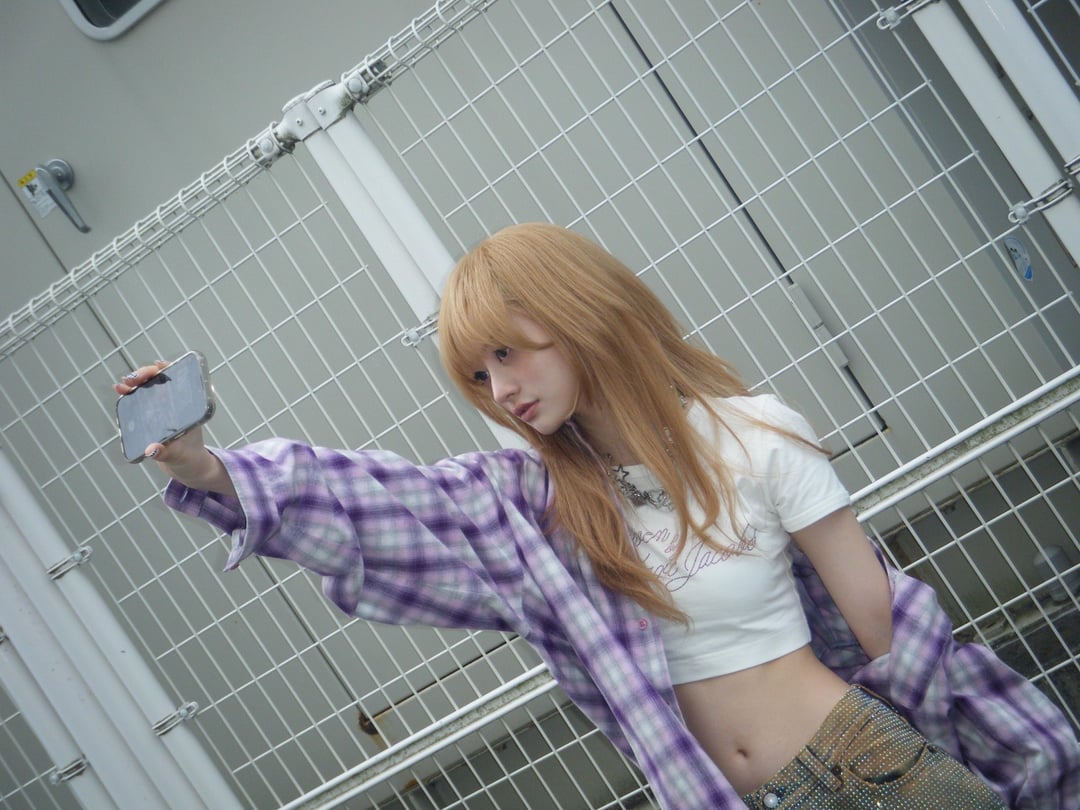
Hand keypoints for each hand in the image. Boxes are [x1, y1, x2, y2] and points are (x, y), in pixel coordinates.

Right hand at [114, 361, 235, 496]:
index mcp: (189, 408)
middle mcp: (176, 405)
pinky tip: (121, 392)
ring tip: (122, 385)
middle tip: (132, 380)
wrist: (188, 468)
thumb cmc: (190, 459)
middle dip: (146, 375)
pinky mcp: (153, 418)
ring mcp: (164, 410)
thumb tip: (151, 450)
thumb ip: (165, 453)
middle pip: (161, 381)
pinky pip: (141, 402)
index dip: (169, 369)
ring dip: (135, 384)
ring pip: (149, 389)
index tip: (157, 366)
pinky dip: (130, 395)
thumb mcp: (179, 456)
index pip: (181, 380)